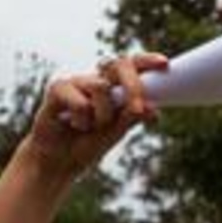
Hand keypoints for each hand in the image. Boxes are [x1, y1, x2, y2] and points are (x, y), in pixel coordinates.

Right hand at [21, 54, 164, 177]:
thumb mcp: (116, 132)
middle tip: (136, 109)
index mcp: (113, 87)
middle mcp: (95, 79)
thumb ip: (131, 117)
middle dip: (133, 86)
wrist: (60, 161)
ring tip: (91, 128)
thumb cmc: (87, 143)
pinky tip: (73, 125)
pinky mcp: (57, 88)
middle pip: (118, 65)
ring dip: (103, 115)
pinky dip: (83, 121)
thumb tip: (152, 108)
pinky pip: (81, 103)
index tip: (164, 63)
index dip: (146, 62)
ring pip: (101, 87)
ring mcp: (76, 82)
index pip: (131, 66)